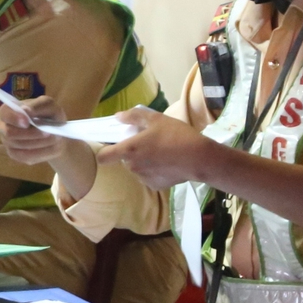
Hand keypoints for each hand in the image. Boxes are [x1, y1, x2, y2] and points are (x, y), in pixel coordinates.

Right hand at [0, 94, 76, 165]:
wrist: (56, 133)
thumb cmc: (50, 115)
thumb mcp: (49, 106)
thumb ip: (37, 105)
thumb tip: (25, 110)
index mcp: (9, 110)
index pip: (4, 113)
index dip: (14, 118)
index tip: (27, 122)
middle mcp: (4, 126)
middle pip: (10, 133)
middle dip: (31, 134)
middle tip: (48, 132)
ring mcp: (7, 142)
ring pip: (19, 146)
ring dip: (39, 143)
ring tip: (54, 138)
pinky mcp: (15, 154)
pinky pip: (24, 157)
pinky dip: (40, 153)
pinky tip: (49, 147)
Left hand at [95, 106, 209, 189]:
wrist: (199, 158)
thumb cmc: (176, 135)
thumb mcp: (156, 118)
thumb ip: (133, 116)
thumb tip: (117, 117)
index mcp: (129, 150)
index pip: (103, 157)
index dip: (104, 151)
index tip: (111, 146)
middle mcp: (132, 166)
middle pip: (124, 160)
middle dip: (132, 153)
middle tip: (148, 143)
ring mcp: (143, 178)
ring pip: (137, 168)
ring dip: (143, 162)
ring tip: (161, 153)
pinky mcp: (155, 186)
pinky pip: (149, 177)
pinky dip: (154, 171)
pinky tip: (167, 163)